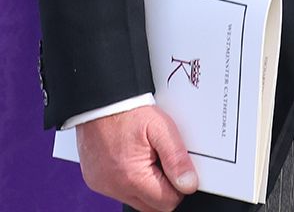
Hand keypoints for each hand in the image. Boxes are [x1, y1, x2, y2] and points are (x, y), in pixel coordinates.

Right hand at [76, 105, 197, 210]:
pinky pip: (120, 190)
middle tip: (163, 159)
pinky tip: (133, 157)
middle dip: (163, 188)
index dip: (179, 186)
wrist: (101, 101)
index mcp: (132, 178)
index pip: (167, 203)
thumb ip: (177, 158)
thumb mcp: (162, 129)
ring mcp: (103, 186)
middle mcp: (114, 187)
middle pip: (151, 206)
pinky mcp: (96, 181)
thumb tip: (189, 184)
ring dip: (147, 184)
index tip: (180, 169)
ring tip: (147, 155)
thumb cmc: (128, 111)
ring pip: (136, 199)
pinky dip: (131, 180)